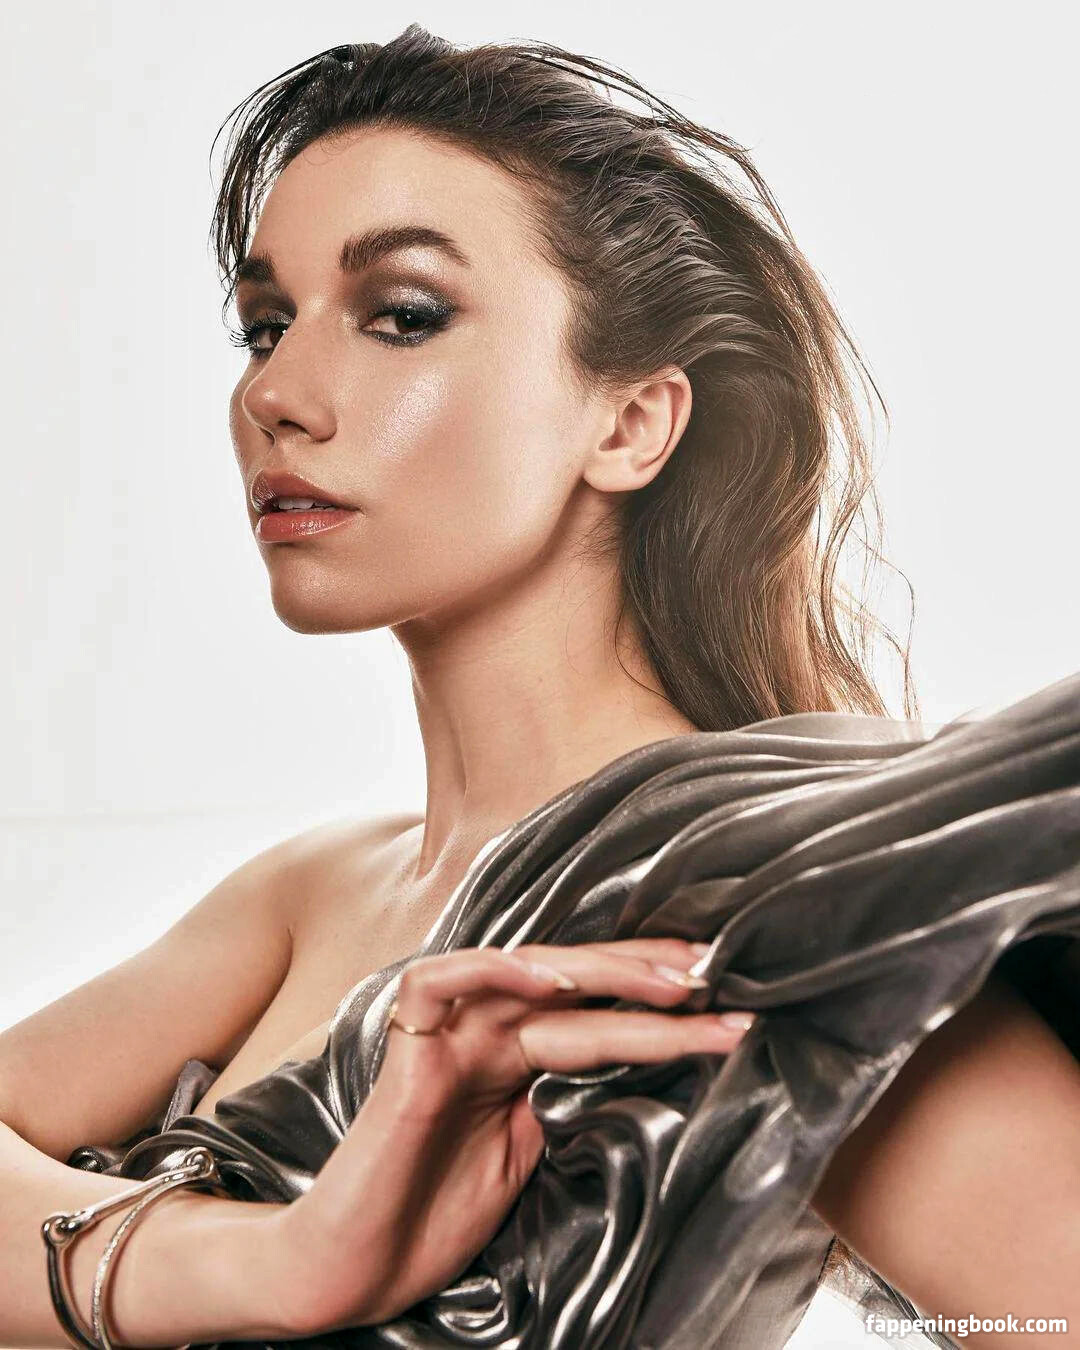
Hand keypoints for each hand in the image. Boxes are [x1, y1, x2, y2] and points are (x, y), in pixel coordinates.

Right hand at [275, 937, 753, 1333]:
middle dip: (650, 977)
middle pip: (576, 982)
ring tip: (671, 982)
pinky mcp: (407, 1049)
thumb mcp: (525, 1154)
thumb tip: (631, 1082)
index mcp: (514, 1052)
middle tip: (720, 976)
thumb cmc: (432, 1215)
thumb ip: (561, 1105)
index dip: (656, 1002)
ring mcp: (448, 1033)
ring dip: (603, 972)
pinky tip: (550, 977)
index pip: (596, 1010)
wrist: (356, 1264)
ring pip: (529, 974)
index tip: (727, 1003)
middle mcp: (484, 1029)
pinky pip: (441, 983)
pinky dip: (493, 969)